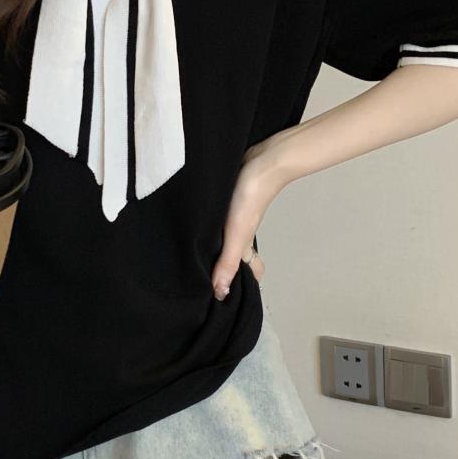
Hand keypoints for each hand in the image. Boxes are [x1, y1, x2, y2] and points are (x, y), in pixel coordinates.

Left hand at [212, 135, 288, 299]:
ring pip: (229, 239)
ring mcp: (236, 218)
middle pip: (238, 257)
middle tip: (206, 278)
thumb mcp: (236, 236)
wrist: (261, 161)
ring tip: (196, 257)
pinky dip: (214, 227)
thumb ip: (228, 263)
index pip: (250, 272)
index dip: (242, 284)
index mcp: (245, 247)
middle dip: (226, 268)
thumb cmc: (251, 198)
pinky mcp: (229, 202)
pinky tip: (200, 226)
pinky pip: (222, 220)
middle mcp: (241, 235)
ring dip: (216, 246)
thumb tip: (220, 294)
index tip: (225, 297)